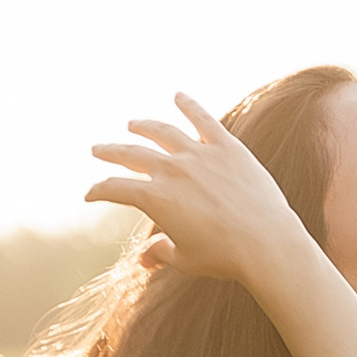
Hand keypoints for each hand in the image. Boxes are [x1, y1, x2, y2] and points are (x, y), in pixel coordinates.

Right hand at [85, 93, 311, 286]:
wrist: (266, 244)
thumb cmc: (225, 257)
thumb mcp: (185, 259)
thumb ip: (161, 253)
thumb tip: (144, 260)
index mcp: (155, 198)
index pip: (115, 189)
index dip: (98, 191)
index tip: (89, 194)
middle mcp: (172, 170)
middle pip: (132, 154)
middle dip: (110, 153)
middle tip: (98, 150)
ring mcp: (200, 154)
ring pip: (163, 132)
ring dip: (144, 126)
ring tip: (132, 124)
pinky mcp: (228, 147)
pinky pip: (204, 119)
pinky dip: (189, 105)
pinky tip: (179, 96)